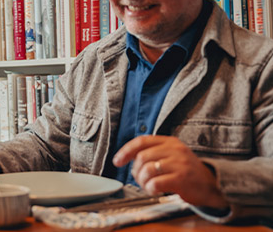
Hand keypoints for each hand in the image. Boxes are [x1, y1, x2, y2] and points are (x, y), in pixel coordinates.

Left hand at [113, 135, 228, 208]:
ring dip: (142, 181)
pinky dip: (150, 188)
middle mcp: (174, 150)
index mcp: (170, 142)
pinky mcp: (182, 179)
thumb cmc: (188, 172)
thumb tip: (128, 159)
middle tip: (140, 179)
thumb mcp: (173, 155)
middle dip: (136, 171)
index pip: (142, 141)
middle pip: (142, 157)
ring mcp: (179, 164)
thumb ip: (154, 153)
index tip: (117, 161)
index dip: (126, 151)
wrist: (213, 185)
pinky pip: (156, 183)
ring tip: (148, 186)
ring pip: (147, 170)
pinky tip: (155, 190)